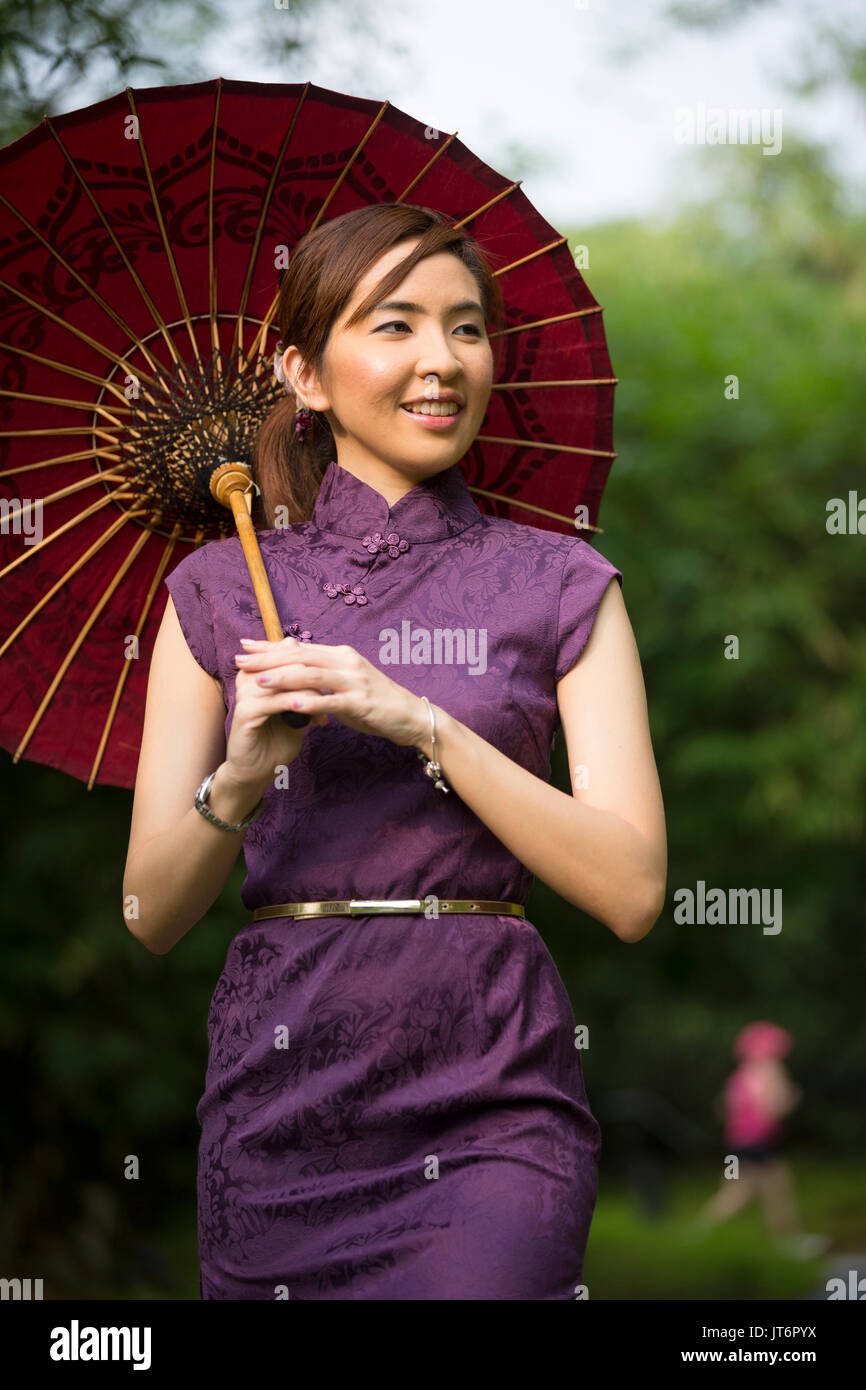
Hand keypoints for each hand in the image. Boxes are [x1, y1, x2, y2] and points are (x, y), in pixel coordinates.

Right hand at [224, 634, 328, 789]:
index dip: (313, 663)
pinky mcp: (244, 712)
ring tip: (328, 705)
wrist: (256, 771)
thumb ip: (305, 690)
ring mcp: (244, 694)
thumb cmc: (276, 740)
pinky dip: (299, 707)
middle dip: (314, 674)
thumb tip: (323, 670)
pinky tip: (316, 718)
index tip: (334, 678)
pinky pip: (277, 701)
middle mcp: (248, 678)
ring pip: (284, 679)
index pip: (286, 652)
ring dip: (310, 692)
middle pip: (285, 661)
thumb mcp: (295, 710)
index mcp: (258, 672)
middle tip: (336, 689)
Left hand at [233, 636, 429, 747]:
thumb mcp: (346, 684)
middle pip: (300, 656)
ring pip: (312, 675)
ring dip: (283, 678)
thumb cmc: (376, 703)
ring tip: (259, 681)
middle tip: (240, 660)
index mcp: (340, 655)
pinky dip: (311, 702)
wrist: (411, 717)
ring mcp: (354, 681)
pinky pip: (332, 701)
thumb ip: (322, 678)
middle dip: (268, 658)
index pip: (299, 647)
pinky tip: (292, 705)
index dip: (270, 647)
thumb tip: (296, 676)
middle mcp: (346, 662)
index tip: (244, 646)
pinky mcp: (361, 702)